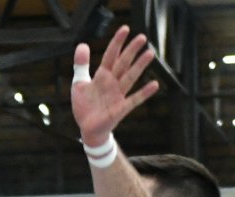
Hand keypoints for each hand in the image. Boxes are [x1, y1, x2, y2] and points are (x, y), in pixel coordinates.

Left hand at [71, 28, 159, 146]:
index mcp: (102, 76)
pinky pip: (134, 99)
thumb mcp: (79, 84)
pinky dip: (144, 93)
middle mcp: (112, 83)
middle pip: (123, 63)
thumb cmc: (85, 106)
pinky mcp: (121, 108)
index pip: (110, 55)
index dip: (117, 43)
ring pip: (130, 77)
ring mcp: (118, 95)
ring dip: (139, 66)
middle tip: (142, 37)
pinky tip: (155, 84)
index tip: (125, 29)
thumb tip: (82, 45)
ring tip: (150, 53)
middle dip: (131, 51)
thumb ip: (81, 65)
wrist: (87, 129)